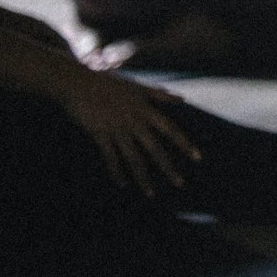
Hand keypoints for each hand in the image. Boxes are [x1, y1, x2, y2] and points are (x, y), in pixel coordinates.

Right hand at [59, 72, 201, 197]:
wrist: (78, 82)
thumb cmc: (109, 83)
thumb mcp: (138, 86)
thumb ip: (160, 95)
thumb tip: (182, 99)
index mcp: (146, 110)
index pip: (170, 129)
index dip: (184, 144)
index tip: (198, 158)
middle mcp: (134, 121)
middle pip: (155, 149)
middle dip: (168, 167)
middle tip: (180, 184)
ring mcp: (116, 129)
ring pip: (133, 158)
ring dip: (143, 177)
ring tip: (152, 194)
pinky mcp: (99, 134)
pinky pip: (110, 157)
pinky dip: (116, 171)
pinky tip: (123, 184)